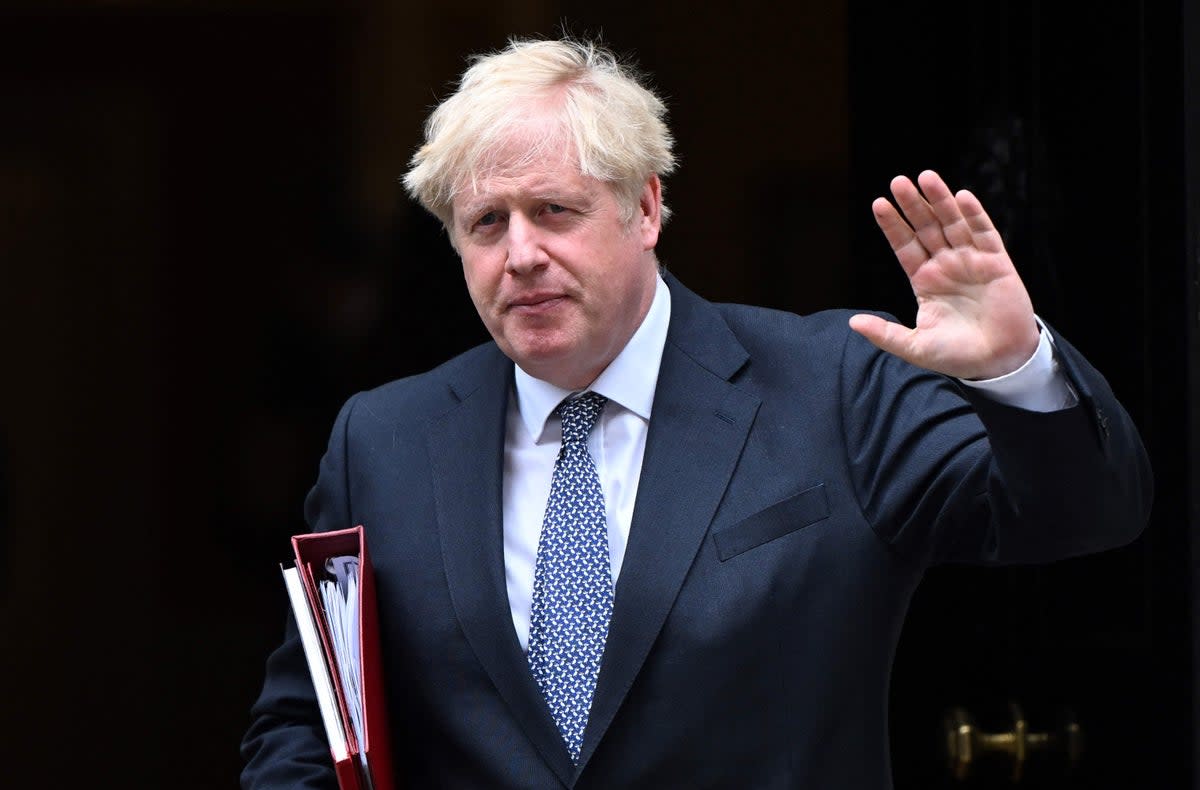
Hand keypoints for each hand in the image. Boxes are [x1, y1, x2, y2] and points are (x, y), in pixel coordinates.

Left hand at [849, 170, 1039, 379]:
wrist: (999, 362)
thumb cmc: (957, 355)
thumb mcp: (915, 346)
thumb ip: (885, 334)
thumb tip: (853, 323)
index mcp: (924, 280)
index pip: (904, 246)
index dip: (893, 226)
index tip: (878, 204)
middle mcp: (946, 265)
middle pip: (926, 228)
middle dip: (913, 205)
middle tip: (898, 181)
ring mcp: (971, 261)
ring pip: (953, 223)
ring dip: (941, 200)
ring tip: (926, 177)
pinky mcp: (997, 263)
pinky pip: (985, 233)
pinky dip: (974, 215)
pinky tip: (962, 197)